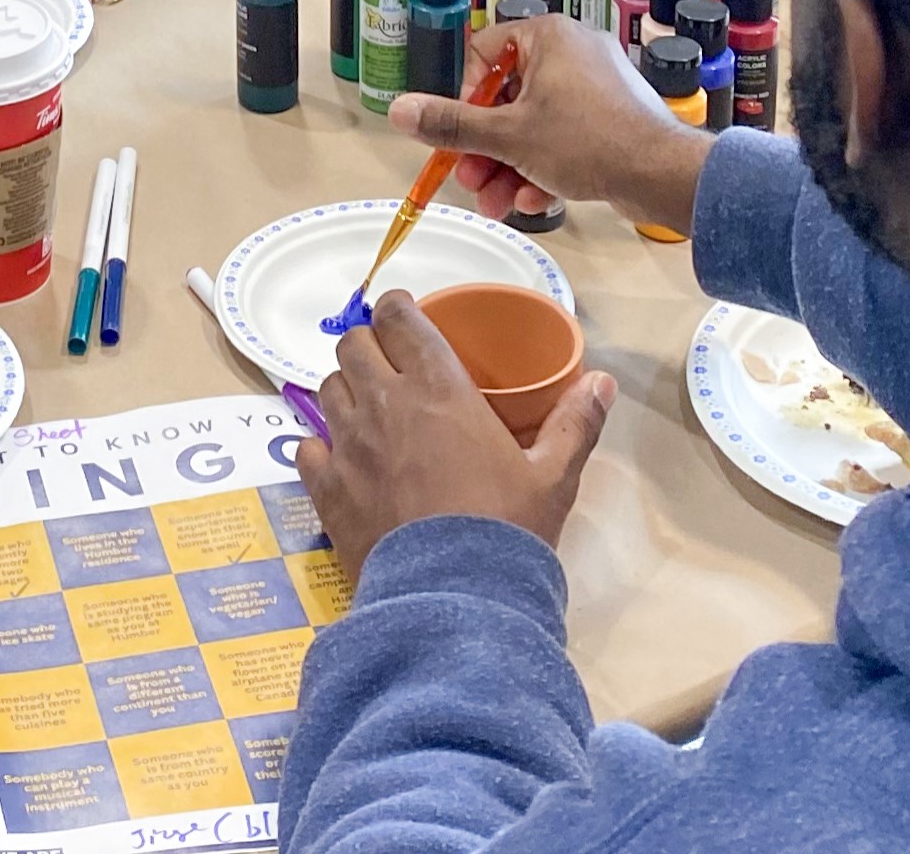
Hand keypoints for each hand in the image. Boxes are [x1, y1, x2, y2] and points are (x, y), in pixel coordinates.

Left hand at [297, 289, 614, 568]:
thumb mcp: (553, 477)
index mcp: (438, 387)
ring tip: (367, 412)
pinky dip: (320, 447)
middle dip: (368, 346)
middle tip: (389, 367)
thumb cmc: (506, 529)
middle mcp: (385, 403)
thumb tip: (603, 381)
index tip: (405, 317)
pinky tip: (340, 462)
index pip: (398, 318)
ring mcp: (348, 444)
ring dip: (345, 391)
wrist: (456, 600)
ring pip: (327, 388)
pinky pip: (306, 446)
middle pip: (353, 345)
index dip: (397, 309)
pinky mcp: (326, 488)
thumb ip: (575, 423)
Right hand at [388, 14, 710, 234]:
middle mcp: (571, 52)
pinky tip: (535, 202)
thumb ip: (452, 125)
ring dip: (509, 166)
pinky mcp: (611, 117)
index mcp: (546, 37)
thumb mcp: (508, 136)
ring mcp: (594, 85)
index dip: (465, 99)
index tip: (460, 135)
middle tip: (472, 180)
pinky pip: (563, 136)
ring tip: (498, 204)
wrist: (662, 175)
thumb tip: (399, 110)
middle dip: (485, 147)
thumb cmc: (589, 141)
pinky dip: (544, 167)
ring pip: (534, 123)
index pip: (483, 54)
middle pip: (507, 97)